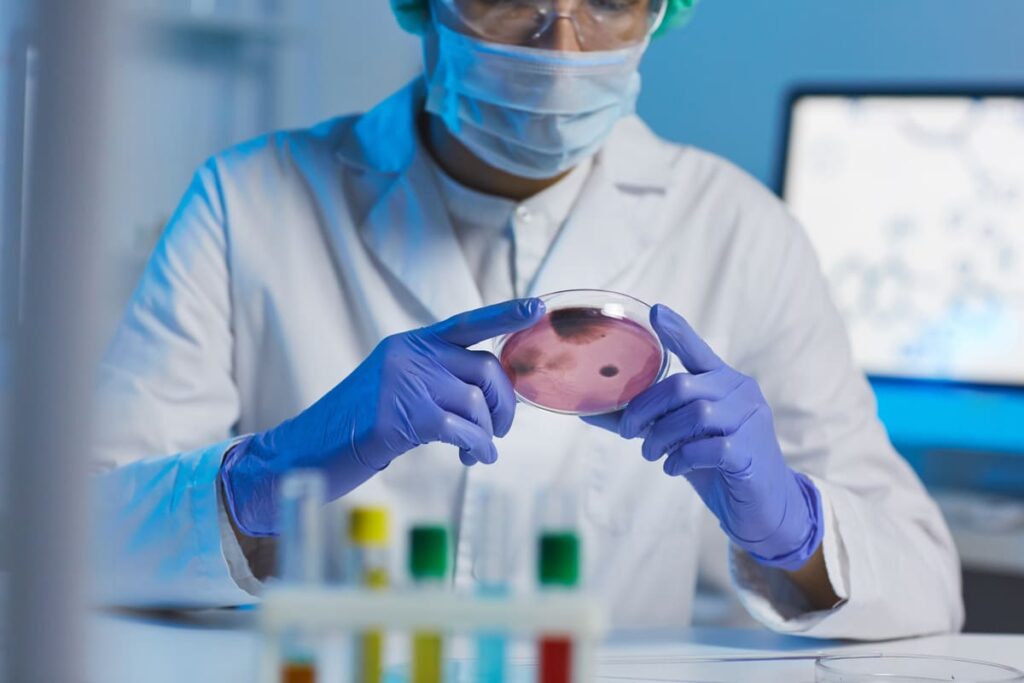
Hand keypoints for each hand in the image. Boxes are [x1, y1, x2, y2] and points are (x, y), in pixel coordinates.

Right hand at [221, 298, 544, 535]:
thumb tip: (485, 397)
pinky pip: (461, 428)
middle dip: (504, 402)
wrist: (304, 453)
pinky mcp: (400, 415)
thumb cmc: (356, 429)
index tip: (536, 307)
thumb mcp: (396, 391)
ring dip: (488, 432)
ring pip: (475, 401)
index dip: (504, 315)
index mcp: (409, 345)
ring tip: (477, 451)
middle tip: (500, 430)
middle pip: (484, 367)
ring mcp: (403, 383)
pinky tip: (472, 459)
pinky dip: (477, 447)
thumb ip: (435, 382)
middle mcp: (408, 355)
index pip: (466, 323)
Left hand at [586, 304, 822, 570]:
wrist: (762, 506)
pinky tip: (674, 467)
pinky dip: (681, 458)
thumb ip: (642, 420)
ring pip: (695, 415)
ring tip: (652, 453)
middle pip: (682, 386)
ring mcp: (750, 421)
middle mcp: (741, 393)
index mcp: (724, 382)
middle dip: (645, 409)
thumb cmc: (715, 463)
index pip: (698, 350)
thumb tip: (588, 411)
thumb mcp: (678, 436)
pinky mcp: (750, 453)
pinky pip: (708, 447)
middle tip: (629, 432)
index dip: (678, 331)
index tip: (656, 312)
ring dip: (661, 437)